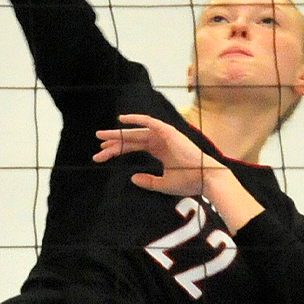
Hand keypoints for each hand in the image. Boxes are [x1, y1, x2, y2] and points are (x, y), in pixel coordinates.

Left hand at [95, 114, 226, 195]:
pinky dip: (136, 119)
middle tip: (98, 143)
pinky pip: (149, 122)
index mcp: (160, 150)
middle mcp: (160, 141)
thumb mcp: (163, 183)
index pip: (135, 147)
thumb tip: (132, 178)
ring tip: (102, 135)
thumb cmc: (188, 181)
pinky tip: (121, 120)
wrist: (204, 178)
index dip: (119, 149)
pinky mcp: (168, 132)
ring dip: (120, 133)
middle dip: (115, 141)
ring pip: (136, 132)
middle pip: (132, 139)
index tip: (103, 154)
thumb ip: (148, 181)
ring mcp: (164, 135)